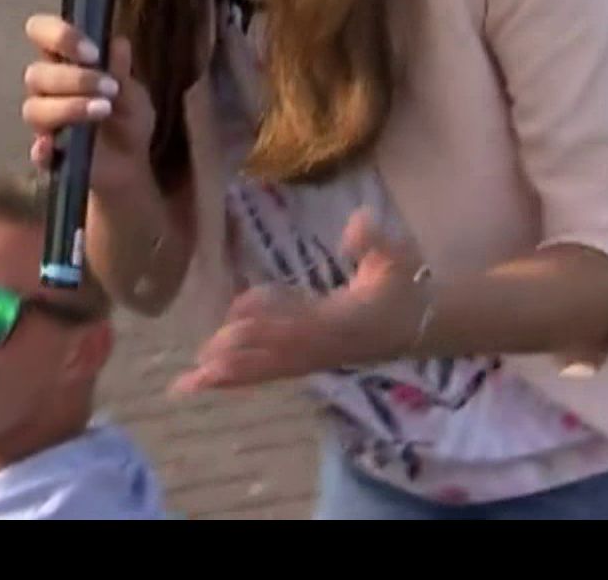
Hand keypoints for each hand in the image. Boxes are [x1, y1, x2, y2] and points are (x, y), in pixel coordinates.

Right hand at [20, 15, 156, 198]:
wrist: (131, 166)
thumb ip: (121, 71)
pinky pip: (35, 151)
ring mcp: (43, 122)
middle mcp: (46, 88)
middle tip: (109, 88)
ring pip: (34, 109)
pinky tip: (55, 146)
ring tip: (103, 110)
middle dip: (74, 78)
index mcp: (64, 62)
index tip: (92, 52)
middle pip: (36, 74)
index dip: (59, 35)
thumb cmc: (127, 119)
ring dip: (68, 106)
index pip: (41, 33)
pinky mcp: (46, 154)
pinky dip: (42, 149)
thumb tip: (117, 43)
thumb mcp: (133, 93)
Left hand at [172, 209, 429, 392]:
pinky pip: (267, 373)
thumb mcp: (396, 257)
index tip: (233, 319)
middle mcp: (323, 346)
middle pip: (274, 358)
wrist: (421, 323)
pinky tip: (206, 381)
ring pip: (266, 371)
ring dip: (227, 378)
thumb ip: (376, 241)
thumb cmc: (403, 286)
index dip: (268, 324)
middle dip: (237, 359)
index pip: (301, 326)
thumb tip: (358, 222)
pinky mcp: (307, 362)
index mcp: (342, 320)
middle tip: (197, 362)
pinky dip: (236, 378)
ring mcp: (313, 358)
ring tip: (186, 385)